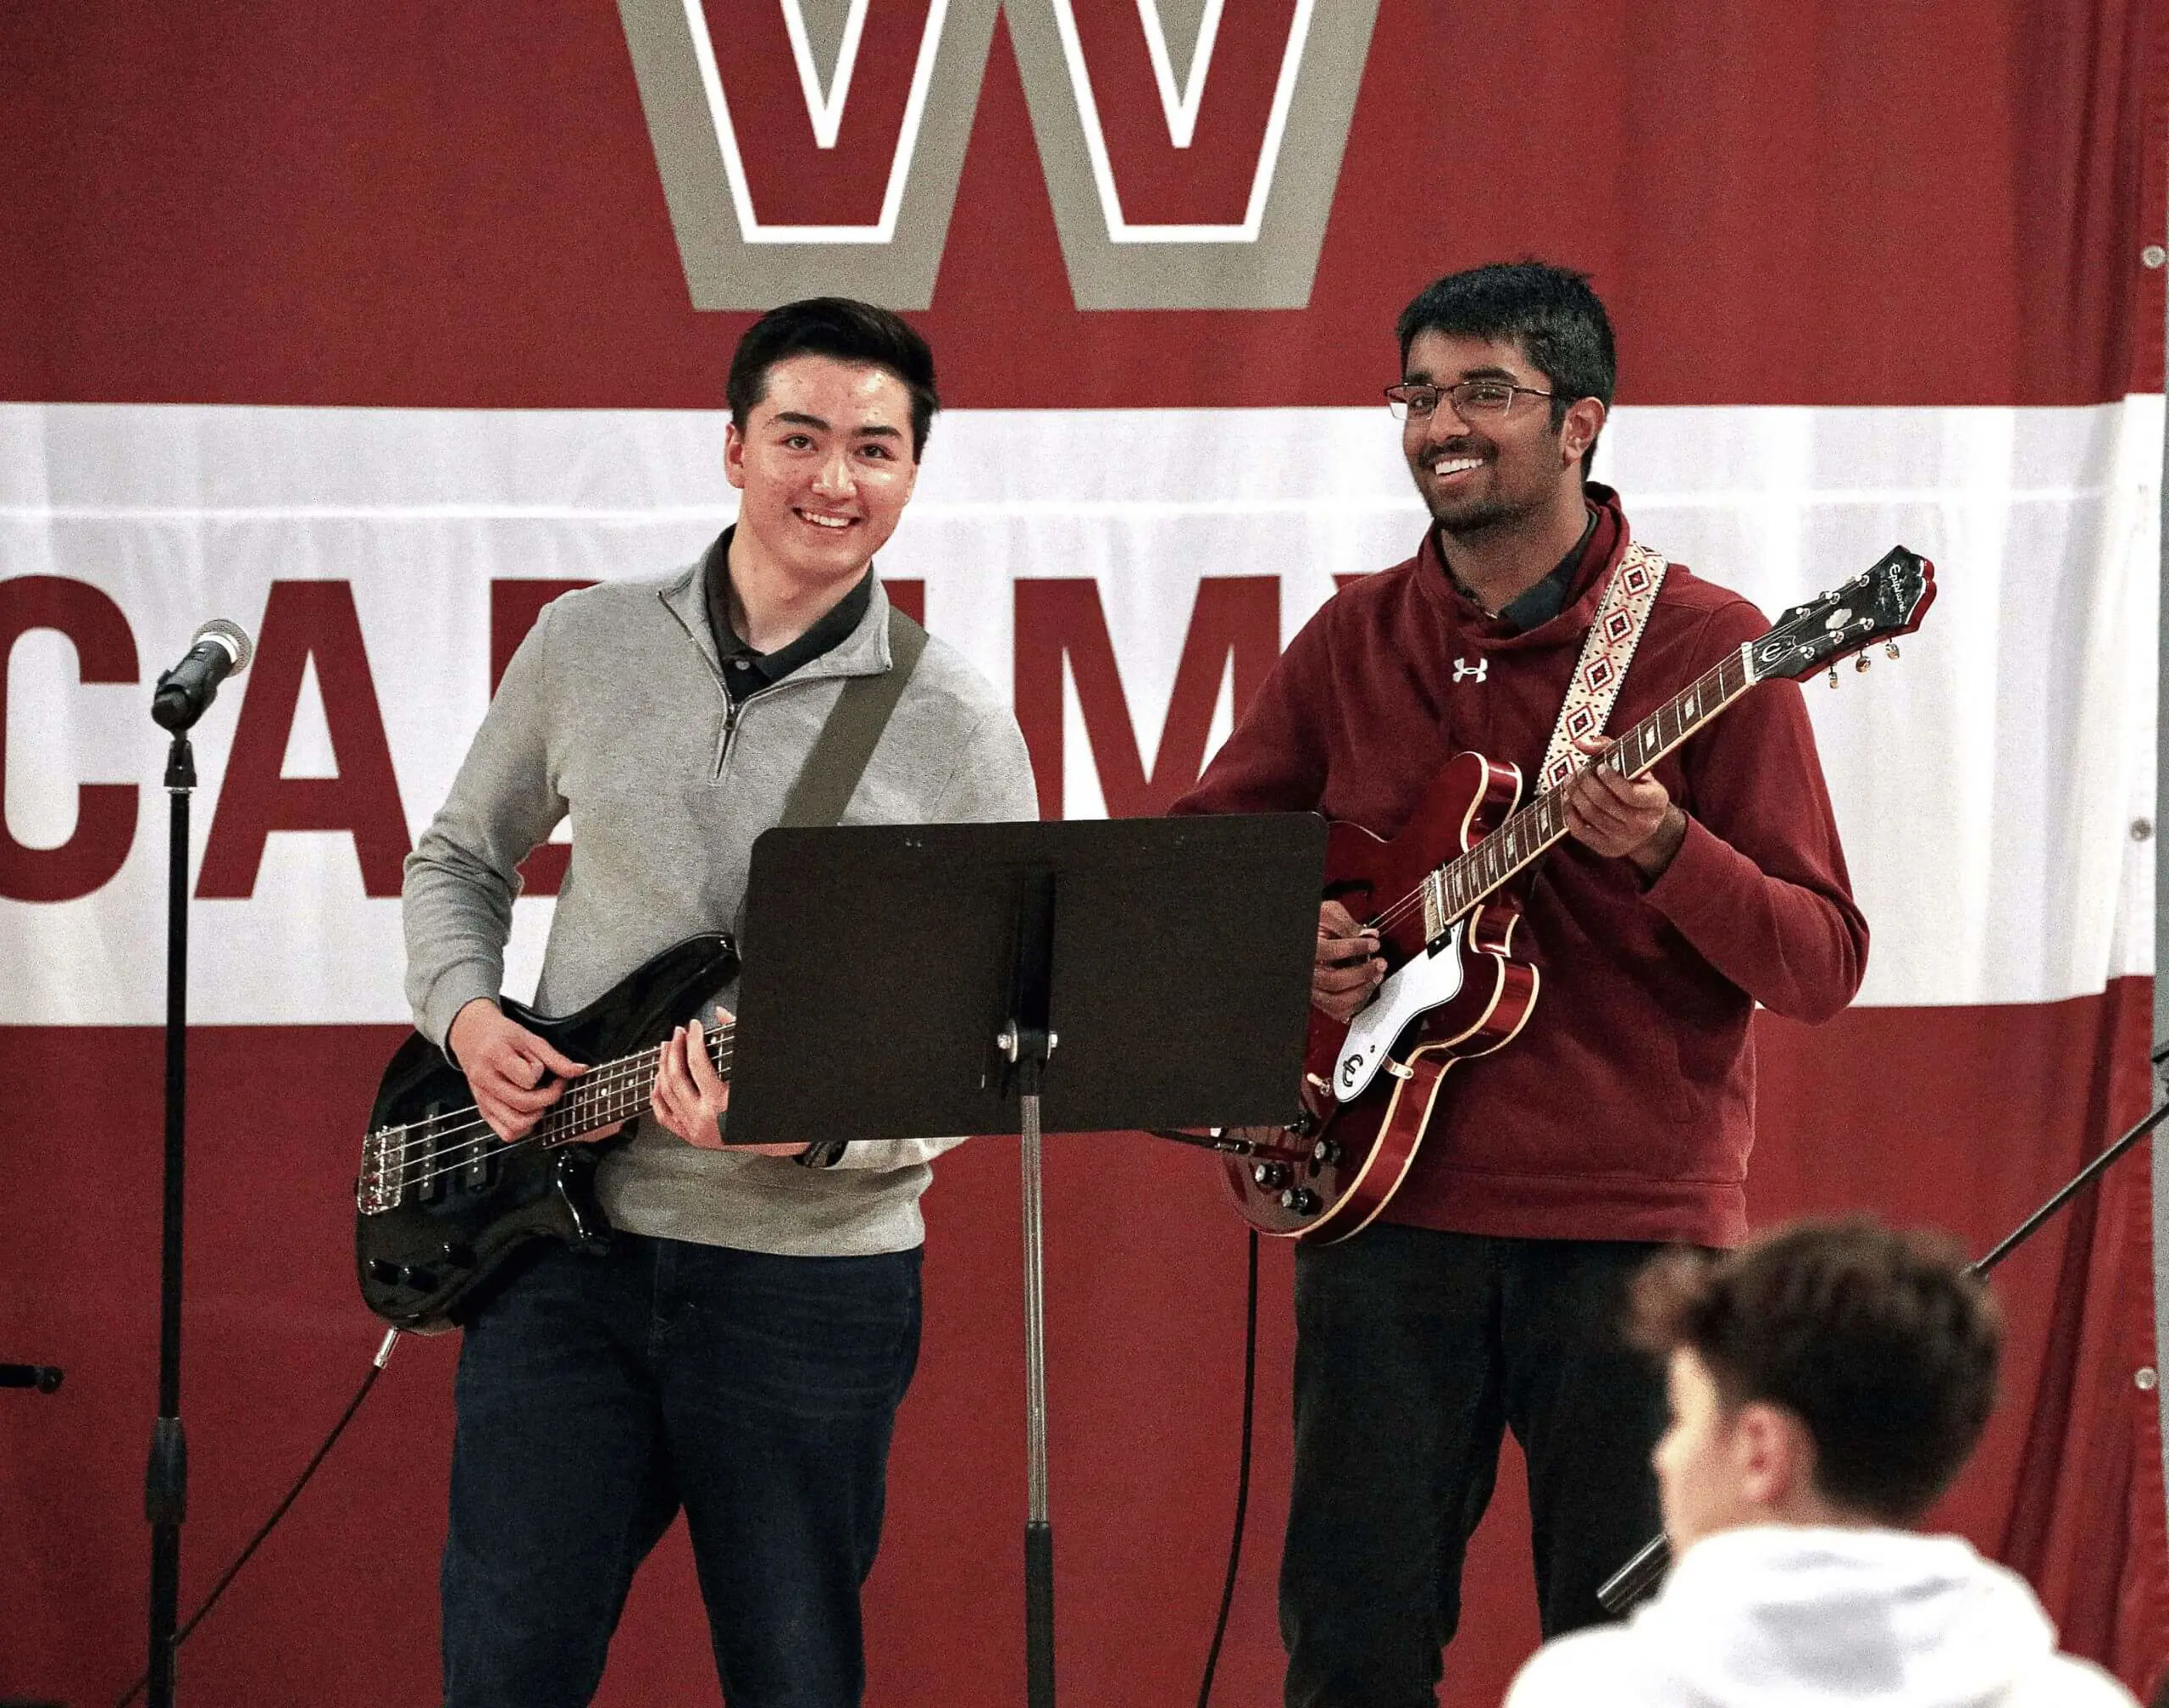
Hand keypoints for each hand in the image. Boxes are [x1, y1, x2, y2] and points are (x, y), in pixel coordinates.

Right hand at [448, 998, 614, 1144]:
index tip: (545, 1068)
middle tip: (554, 1086)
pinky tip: (529, 1112)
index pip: (527, 1078)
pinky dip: (523, 1128)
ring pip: (515, 1125)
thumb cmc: (500, 1036)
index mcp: (495, 1057)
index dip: (541, 1074)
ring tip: (540, 1100)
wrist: (472, 1036)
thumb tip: (579, 1070)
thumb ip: (554, 1057)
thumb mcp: (529, 1038)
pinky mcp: (483, 1110)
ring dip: (536, 1116)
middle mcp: (485, 1081)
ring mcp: (483, 1099)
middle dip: (548, 1098)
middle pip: (524, 1104)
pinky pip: (505, 1133)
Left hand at [649, 1014, 806, 1156]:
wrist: (771, 1138)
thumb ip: (738, 1040)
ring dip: (663, 1066)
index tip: (695, 1026)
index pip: (697, 1063)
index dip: (693, 1040)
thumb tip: (721, 1014)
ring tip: (668, 1049)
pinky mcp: (691, 1137)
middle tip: (678, 1034)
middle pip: (676, 1076)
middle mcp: (703, 1118)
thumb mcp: (752, 1073)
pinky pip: (664, 1115)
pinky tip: (659, 1079)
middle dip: (675, 1049)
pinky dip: (658, 1096)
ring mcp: (694, 1129)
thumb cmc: (766, 1107)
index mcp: (720, 1103)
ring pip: (666, 1094)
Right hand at [1313, 899, 1384, 1023]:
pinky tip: (1366, 989)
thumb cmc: (1317, 925)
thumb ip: (1347, 924)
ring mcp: (1314, 988)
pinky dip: (1356, 1004)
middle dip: (1363, 973)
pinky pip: (1338, 1011)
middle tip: (1380, 963)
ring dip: (1362, 990)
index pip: (1328, 951)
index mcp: (1308, 948)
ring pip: (1337, 1001)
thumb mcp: (1329, 915)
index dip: (1355, 948)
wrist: (1309, 935)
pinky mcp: (1321, 998)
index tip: (1373, 944)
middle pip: (1334, 981)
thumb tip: (1370, 935)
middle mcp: (1308, 972)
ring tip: (1376, 977)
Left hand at [1563, 734, 1687, 878]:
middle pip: (1605, 802)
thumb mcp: (1632, 765)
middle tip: (1578, 771)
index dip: (1610, 779)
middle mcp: (1644, 824)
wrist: (1644, 823)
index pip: (1630, 793)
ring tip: (1570, 781)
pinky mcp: (1608, 849)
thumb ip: (1608, 748)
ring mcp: (1626, 839)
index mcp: (1656, 801)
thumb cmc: (1636, 786)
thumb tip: (1579, 743)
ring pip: (1590, 814)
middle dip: (1585, 783)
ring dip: (1575, 795)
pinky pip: (1580, 831)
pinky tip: (1567, 799)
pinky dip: (1569, 813)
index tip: (1598, 767)